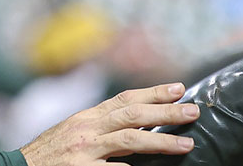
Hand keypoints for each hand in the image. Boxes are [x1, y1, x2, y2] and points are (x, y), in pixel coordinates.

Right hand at [19, 83, 198, 164]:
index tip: (179, 89)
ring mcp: (84, 150)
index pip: (125, 99)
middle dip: (165, 112)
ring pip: (129, 139)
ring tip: (185, 144)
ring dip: (160, 140)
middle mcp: (86, 128)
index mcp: (87, 117)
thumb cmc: (49, 154)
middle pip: (132, 114)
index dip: (153, 93)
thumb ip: (101, 127)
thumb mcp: (74, 132)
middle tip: (193, 111)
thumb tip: (136, 123)